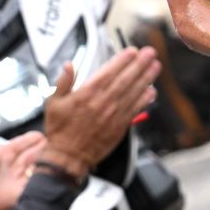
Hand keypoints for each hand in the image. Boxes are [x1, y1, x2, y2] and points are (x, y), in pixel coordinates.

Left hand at [0, 113, 45, 209]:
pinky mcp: (23, 190)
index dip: (32, 138)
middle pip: (32, 153)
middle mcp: (13, 165)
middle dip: (43, 147)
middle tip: (54, 142)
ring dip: (45, 160)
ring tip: (56, 153)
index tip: (41, 134)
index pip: (22, 143)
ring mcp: (18, 177)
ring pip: (37, 165)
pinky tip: (52, 170)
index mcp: (4, 154)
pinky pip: (37, 181)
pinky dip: (44, 176)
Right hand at [41, 46, 159, 178]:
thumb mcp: (53, 102)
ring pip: (133, 93)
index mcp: (86, 94)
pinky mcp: (119, 127)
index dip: (122, 61)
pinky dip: (144, 100)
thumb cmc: (60, 130)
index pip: (108, 72)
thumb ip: (62, 82)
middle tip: (150, 53)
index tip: (132, 51)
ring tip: (155, 66)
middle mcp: (102, 103)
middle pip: (125, 80)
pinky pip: (134, 110)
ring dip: (146, 79)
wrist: (68, 158)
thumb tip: (69, 65)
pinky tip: (152, 91)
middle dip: (139, 65)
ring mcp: (113, 115)